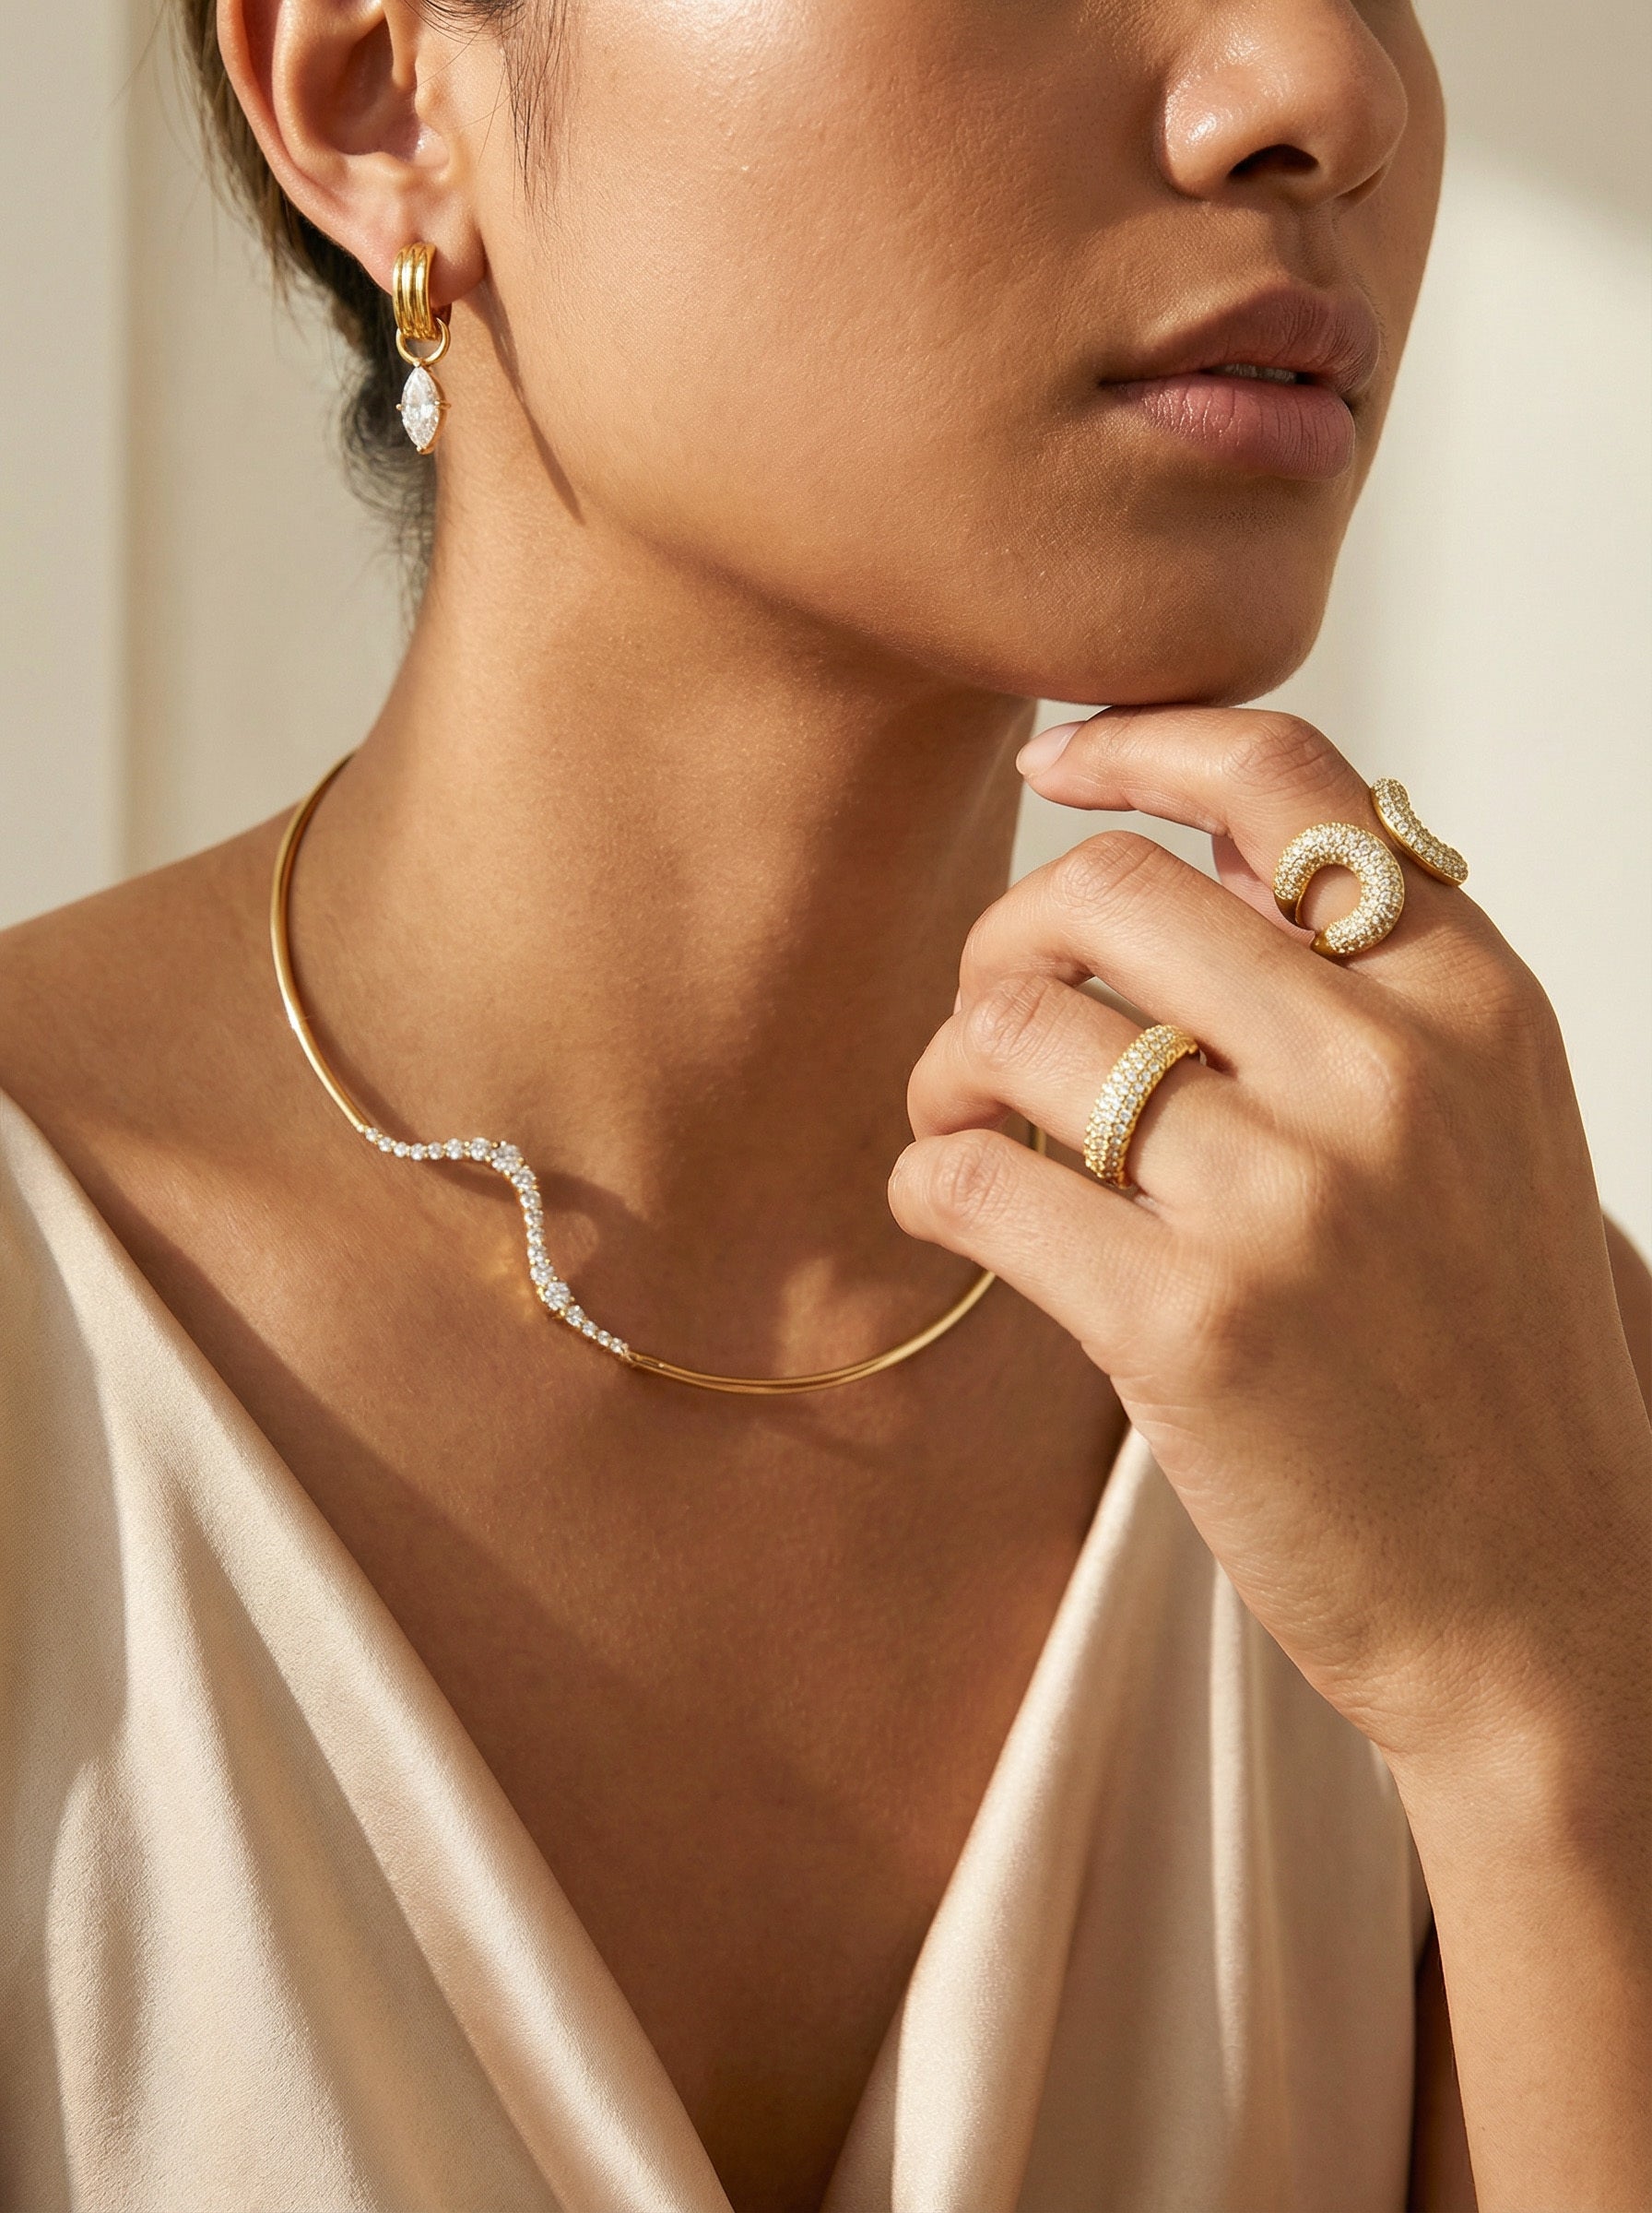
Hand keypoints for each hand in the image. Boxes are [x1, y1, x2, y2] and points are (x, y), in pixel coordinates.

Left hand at [890, 705, 1651, 1772]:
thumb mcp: (1494, 1131)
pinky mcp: (1188, 1325)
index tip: (1055, 764)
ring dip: (950, 1071)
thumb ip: (1376, 993)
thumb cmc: (1500, 1366)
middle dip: (1008, 941)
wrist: (1551, 1600)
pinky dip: (930, 1180)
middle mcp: (1387, 1070)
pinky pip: (975, 1180)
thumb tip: (1210, 870)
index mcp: (1472, 1000)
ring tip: (967, 1131)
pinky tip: (957, 1209)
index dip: (1137, 742)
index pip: (1284, 777)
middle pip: (1107, 891)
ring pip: (1019, 1030)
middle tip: (997, 1025)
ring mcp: (1288, 1197)